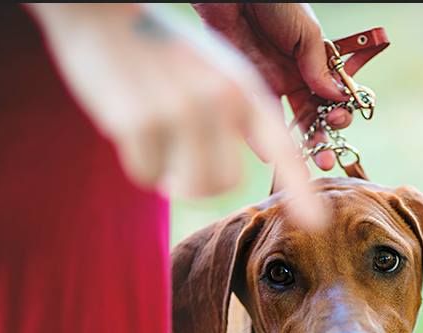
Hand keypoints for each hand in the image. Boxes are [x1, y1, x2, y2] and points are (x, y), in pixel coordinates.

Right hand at [27, 3, 323, 227]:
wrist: (106, 17)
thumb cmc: (161, 50)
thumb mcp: (213, 72)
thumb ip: (233, 115)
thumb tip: (232, 175)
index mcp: (243, 90)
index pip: (282, 148)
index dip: (300, 189)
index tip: (316, 222)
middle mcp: (220, 101)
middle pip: (225, 182)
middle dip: (200, 185)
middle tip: (178, 168)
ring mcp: (181, 111)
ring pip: (189, 186)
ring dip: (170, 180)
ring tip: (157, 146)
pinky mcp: (141, 122)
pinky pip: (147, 176)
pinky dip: (139, 164)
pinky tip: (130, 128)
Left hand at [193, 3, 354, 170]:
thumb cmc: (276, 3)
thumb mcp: (307, 32)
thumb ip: (319, 66)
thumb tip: (338, 97)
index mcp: (311, 63)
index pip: (330, 97)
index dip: (338, 114)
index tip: (340, 121)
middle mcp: (291, 77)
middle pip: (311, 117)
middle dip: (322, 140)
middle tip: (327, 156)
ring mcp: (267, 83)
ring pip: (285, 123)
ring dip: (297, 146)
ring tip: (306, 163)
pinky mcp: (242, 86)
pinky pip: (252, 117)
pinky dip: (259, 138)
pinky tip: (270, 154)